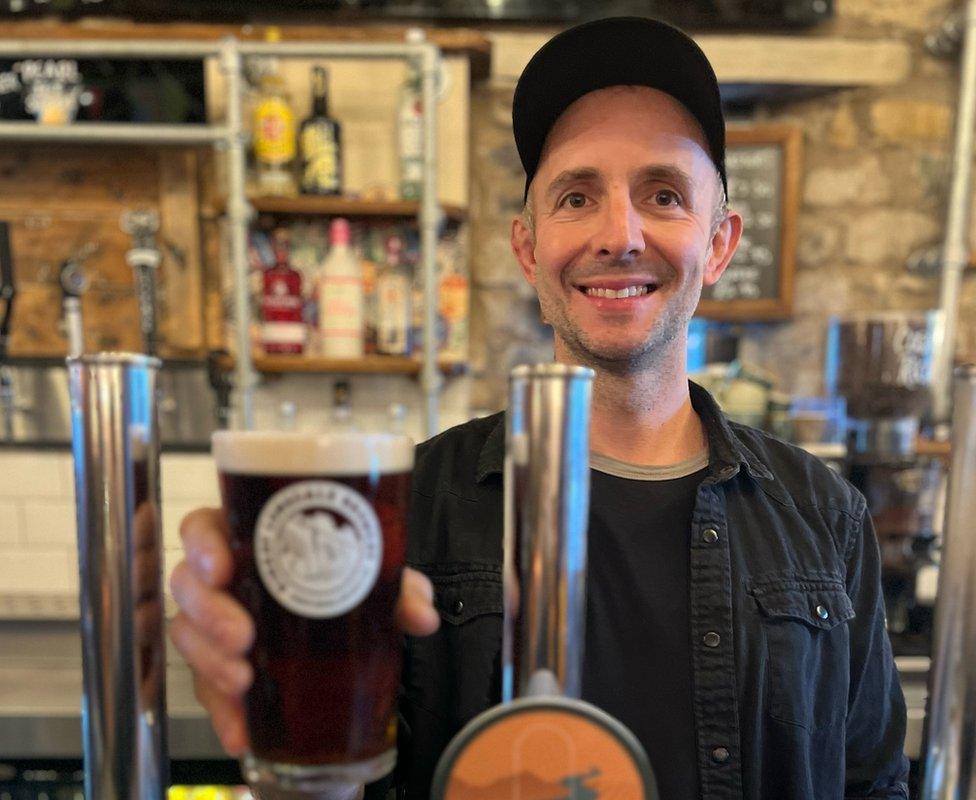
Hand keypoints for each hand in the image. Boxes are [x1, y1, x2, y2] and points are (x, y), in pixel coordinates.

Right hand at [168, 507, 440, 755]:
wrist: (349, 631)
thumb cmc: (346, 582)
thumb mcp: (373, 580)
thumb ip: (398, 589)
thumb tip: (422, 613)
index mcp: (250, 540)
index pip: (204, 528)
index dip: (202, 545)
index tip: (220, 567)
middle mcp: (225, 580)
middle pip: (189, 585)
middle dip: (209, 613)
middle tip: (242, 637)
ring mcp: (215, 625)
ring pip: (189, 636)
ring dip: (210, 662)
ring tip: (242, 681)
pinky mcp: (220, 669)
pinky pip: (208, 689)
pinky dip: (224, 713)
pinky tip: (241, 731)